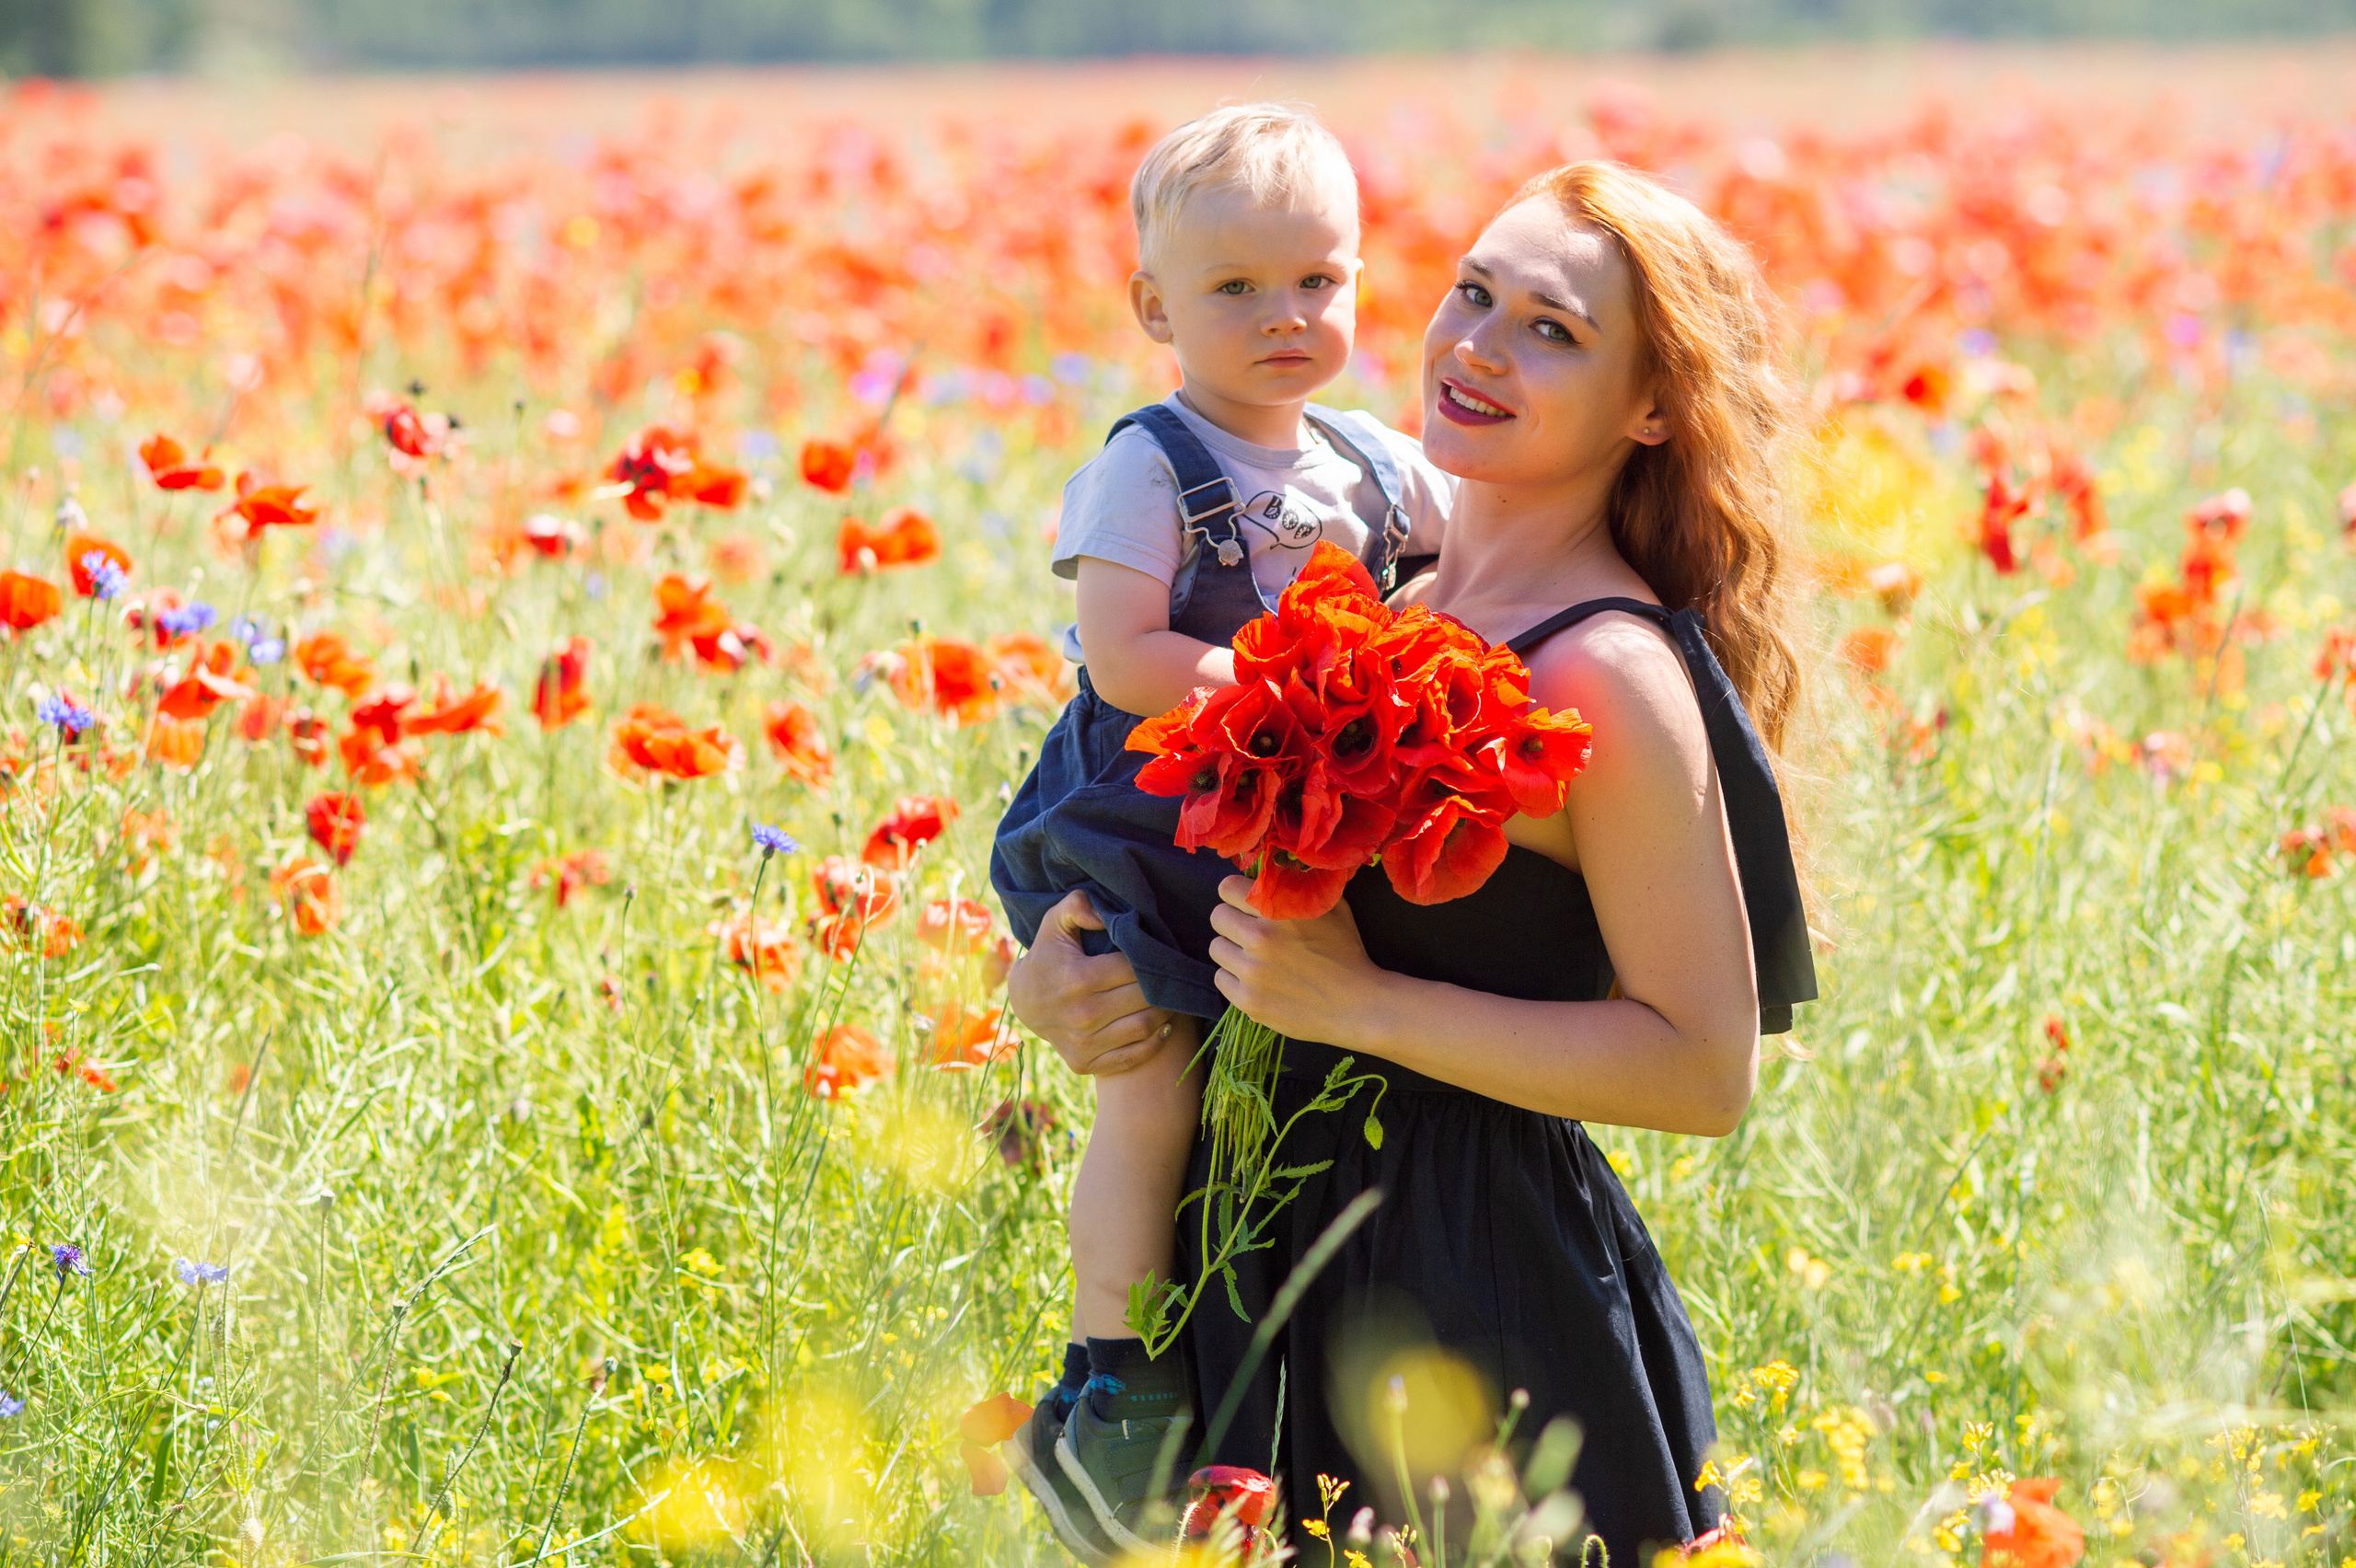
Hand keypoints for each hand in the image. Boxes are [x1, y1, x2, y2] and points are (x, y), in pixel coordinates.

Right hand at [1004, 891, 1179, 1076]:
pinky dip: (1154, 1042)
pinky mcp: (1084, 1064)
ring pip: (1145, 1027)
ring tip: (1171, 998)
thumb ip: (1077, 906)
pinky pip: (1133, 1056)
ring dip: (1165, 1012)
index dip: (1152, 958)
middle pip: (1145, 997)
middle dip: (1164, 985)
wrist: (1023, 1002)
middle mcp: (1082, 1014)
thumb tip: (1104, 915)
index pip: (1135, 967)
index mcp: (1078, 977)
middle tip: (1174, 976)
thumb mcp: (1055, 923)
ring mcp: (1083, 1043)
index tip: (1160, 953)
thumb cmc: (1048, 956)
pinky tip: (1162, 1025)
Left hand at [1206, 876, 1386, 1044]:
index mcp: (1279, 909)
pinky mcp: (1248, 1000)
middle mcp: (1261, 937)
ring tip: (1256, 958)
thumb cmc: (1347, 952)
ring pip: (1217, 948)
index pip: (1227, 888)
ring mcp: (1252, 971)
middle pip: (1218, 917)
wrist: (1358, 1004)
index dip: (1236, 894)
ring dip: (1233, 951)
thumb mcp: (1331, 907)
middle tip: (1251, 933)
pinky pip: (1221, 979)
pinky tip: (1258, 980)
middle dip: (1233, 922)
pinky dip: (1235, 979)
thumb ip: (1300, 885)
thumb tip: (1275, 866)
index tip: (1245, 904)